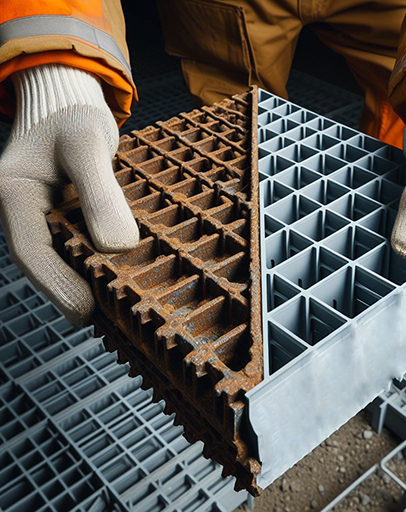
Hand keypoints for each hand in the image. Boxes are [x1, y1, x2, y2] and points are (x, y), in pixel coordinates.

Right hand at [0, 64, 138, 322]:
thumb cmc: (74, 117)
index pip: (30, 250)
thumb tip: (118, 247)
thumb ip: (99, 192)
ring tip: (119, 305)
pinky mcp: (62, 217)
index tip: (85, 312)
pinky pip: (77, 244)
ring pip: (63, 256)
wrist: (72, 105)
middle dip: (74, 290)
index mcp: (13, 194)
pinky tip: (123, 273)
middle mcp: (23, 211)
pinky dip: (98, 259)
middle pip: (46, 261)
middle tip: (110, 318)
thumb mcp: (88, 145)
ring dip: (88, 279)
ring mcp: (42, 216)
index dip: (56, 285)